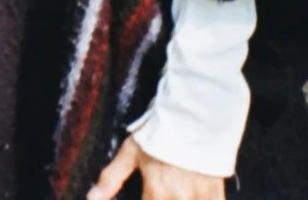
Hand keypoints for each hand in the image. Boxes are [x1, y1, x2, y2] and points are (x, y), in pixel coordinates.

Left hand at [86, 135, 223, 199]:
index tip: (146, 197)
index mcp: (157, 192)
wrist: (196, 115)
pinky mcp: (216, 195)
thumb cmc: (160, 132)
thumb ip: (111, 179)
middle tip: (156, 195)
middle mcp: (179, 199)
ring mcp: (200, 198)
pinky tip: (189, 196)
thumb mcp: (131, 152)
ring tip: (169, 194)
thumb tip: (90, 199)